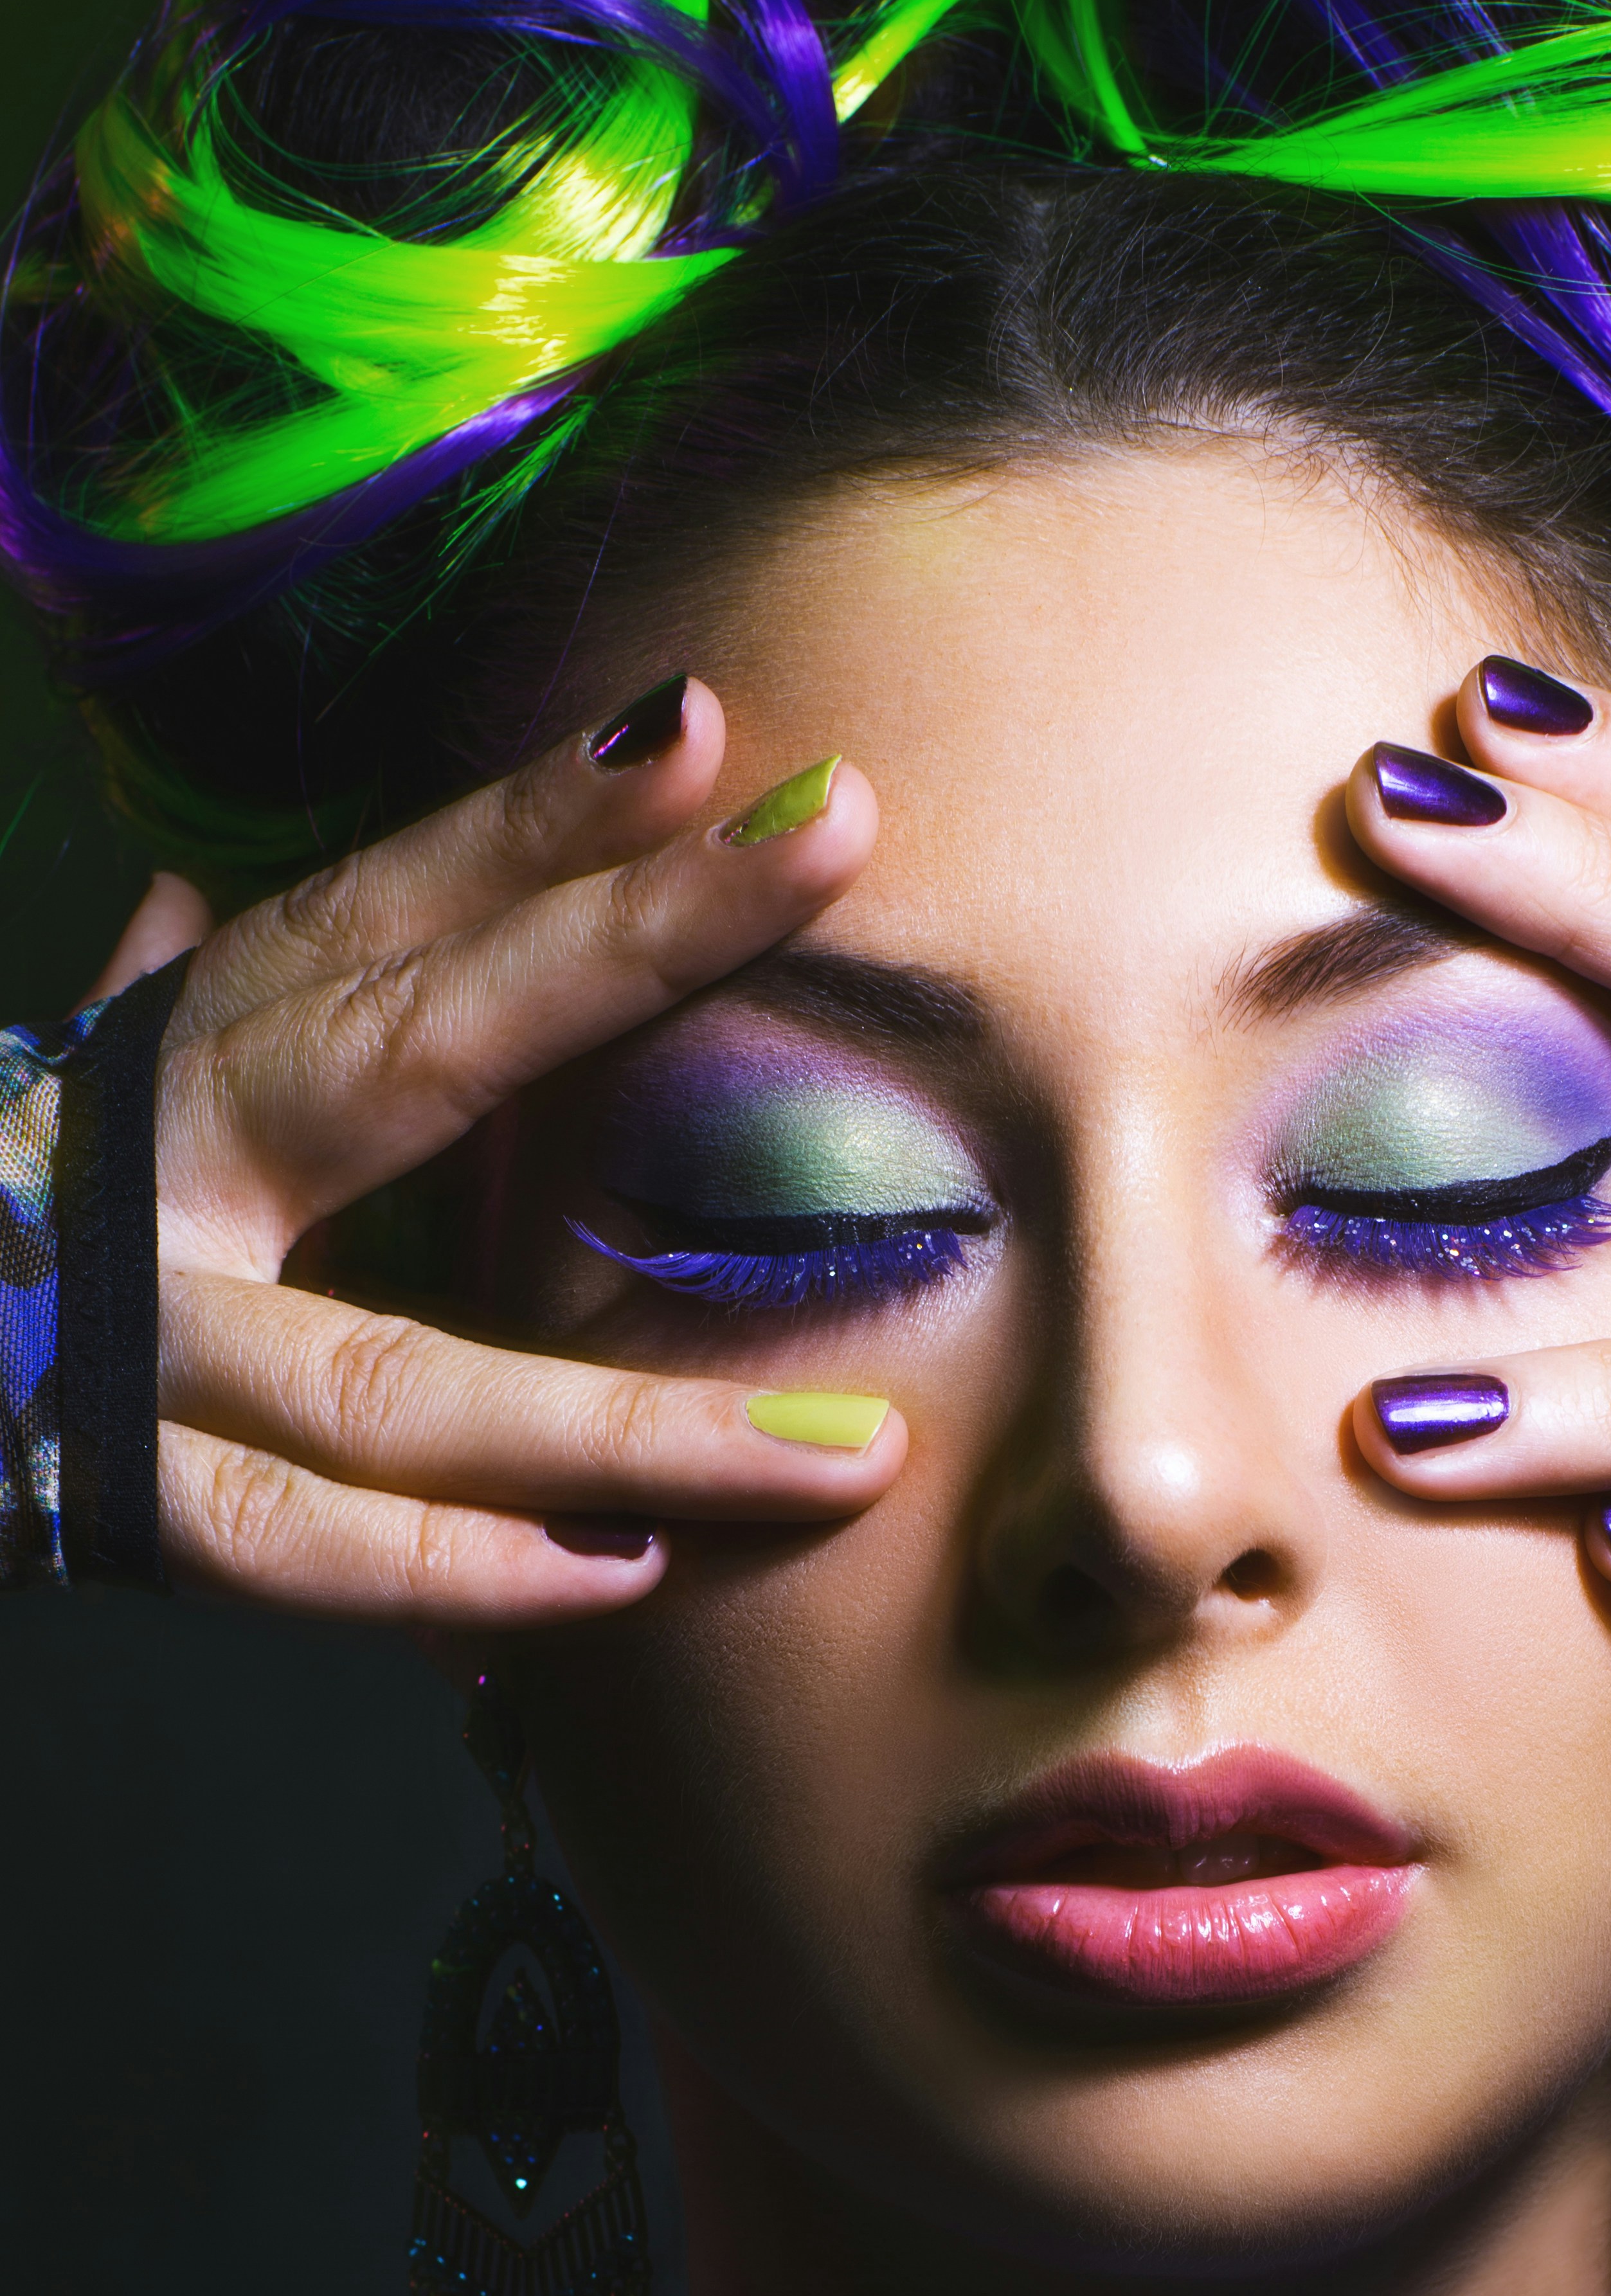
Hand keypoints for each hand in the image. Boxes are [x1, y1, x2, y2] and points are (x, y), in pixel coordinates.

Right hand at [127, 684, 900, 1618]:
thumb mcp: (57, 1096)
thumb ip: (146, 1014)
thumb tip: (178, 899)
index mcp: (173, 1058)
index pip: (378, 907)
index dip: (535, 812)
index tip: (704, 719)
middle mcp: (154, 1165)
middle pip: (408, 1041)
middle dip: (628, 939)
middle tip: (833, 832)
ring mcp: (124, 1340)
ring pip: (400, 1379)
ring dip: (630, 1425)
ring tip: (847, 1456)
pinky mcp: (100, 1505)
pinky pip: (305, 1549)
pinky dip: (460, 1570)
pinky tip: (621, 1576)